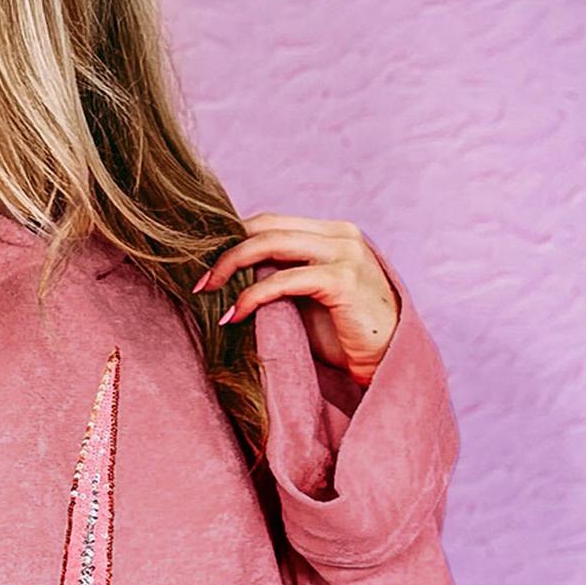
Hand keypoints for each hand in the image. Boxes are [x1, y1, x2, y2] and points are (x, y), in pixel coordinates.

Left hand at [193, 213, 400, 385]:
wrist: (386, 362)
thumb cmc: (344, 336)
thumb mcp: (305, 298)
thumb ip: (279, 276)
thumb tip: (228, 273)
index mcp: (331, 233)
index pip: (270, 222)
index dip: (233, 239)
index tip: (204, 266)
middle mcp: (340, 235)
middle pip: (265, 225)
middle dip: (225, 250)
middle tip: (198, 281)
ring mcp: (344, 253)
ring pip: (269, 244)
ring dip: (230, 267)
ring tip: (207, 292)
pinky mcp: (342, 280)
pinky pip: (283, 280)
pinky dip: (252, 295)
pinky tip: (235, 315)